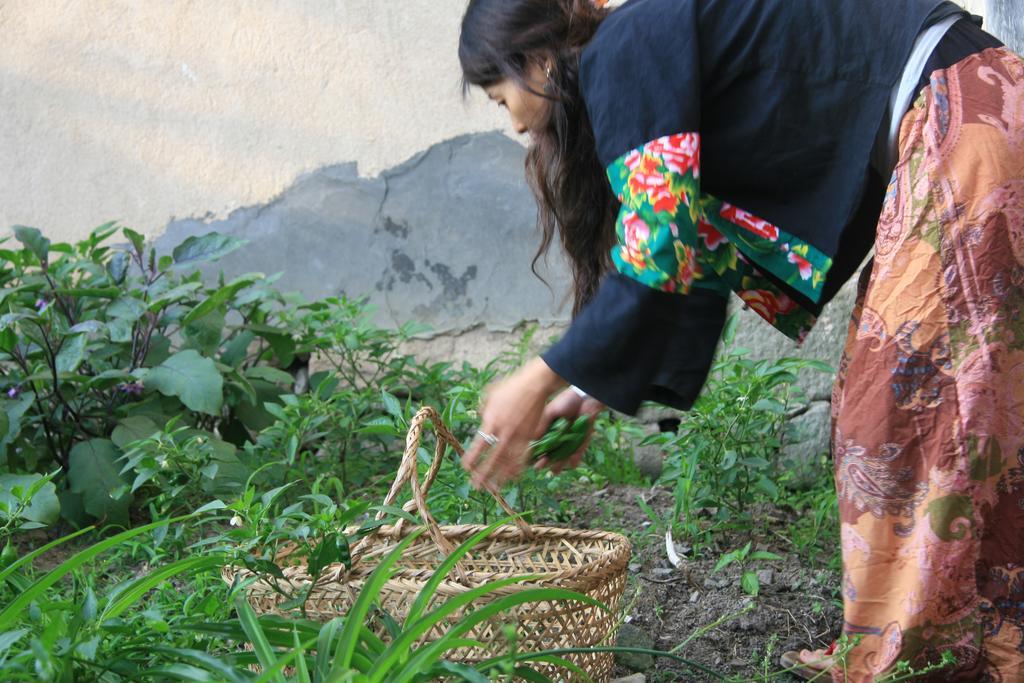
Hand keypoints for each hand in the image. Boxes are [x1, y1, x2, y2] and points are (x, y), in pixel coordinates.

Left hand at [462, 357, 564, 489]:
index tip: (466, 467)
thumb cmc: (511, 386)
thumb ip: (483, 408)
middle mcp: (504, 432)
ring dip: (500, 476)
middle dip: (484, 474)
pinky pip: (522, 457)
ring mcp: (518, 436)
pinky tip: (513, 478)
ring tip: (493, 488)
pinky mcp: (530, 437)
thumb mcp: (490, 394)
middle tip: (476, 486)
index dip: (472, 458)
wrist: (535, 385)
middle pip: (492, 458)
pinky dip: (517, 469)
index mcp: (491, 421)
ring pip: (508, 461)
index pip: (479, 445)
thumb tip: (480, 417)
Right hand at [535, 388, 605, 473]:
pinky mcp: (582, 440)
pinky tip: (571, 464)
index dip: (536, 453)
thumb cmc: (566, 401)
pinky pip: (579, 452)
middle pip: (551, 453)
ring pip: (564, 455)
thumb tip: (532, 440)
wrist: (586, 397)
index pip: (540, 444)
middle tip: (541, 466)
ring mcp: (571, 439)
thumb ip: (542, 425)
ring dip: (559, 464)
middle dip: (546, 461)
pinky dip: (576, 459)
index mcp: (549, 429)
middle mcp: (559, 436)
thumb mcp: (550, 412)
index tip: (531, 459)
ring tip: (555, 471)